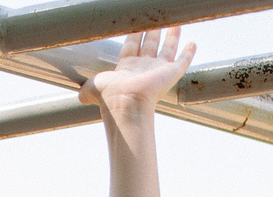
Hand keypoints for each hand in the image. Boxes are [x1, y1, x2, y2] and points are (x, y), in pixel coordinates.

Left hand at [79, 27, 194, 110]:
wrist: (125, 102)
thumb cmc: (109, 95)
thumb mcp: (92, 87)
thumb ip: (86, 89)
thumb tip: (80, 96)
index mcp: (127, 68)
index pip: (132, 45)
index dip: (134, 34)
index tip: (137, 23)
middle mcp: (143, 68)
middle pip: (150, 44)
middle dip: (153, 30)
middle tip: (157, 18)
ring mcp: (158, 70)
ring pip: (167, 49)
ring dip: (171, 36)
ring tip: (175, 23)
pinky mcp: (171, 73)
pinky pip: (182, 61)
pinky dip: (188, 53)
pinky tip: (192, 43)